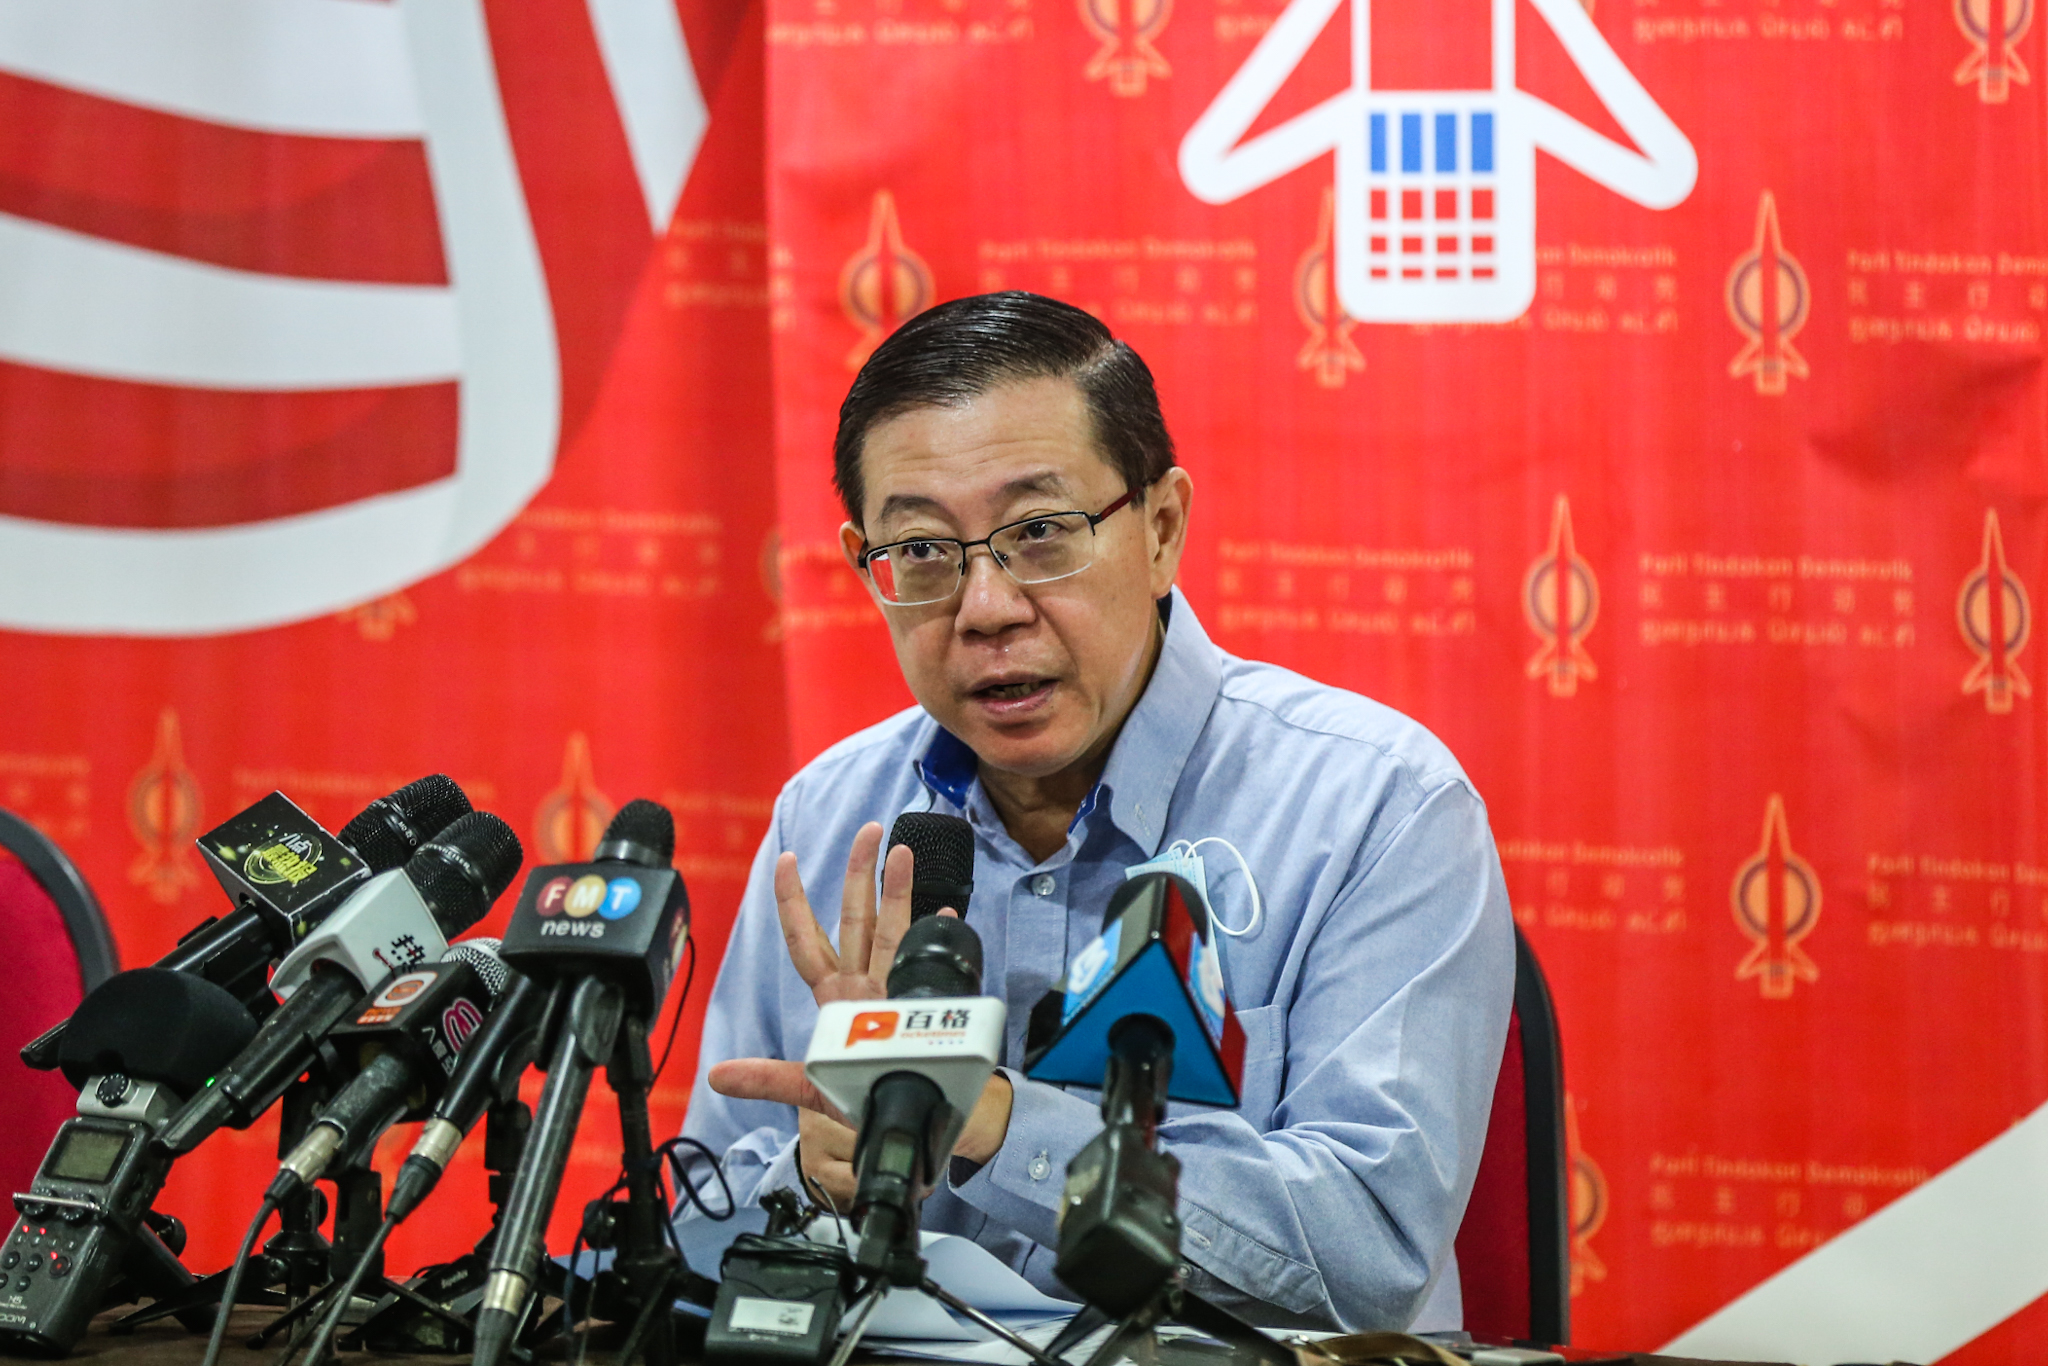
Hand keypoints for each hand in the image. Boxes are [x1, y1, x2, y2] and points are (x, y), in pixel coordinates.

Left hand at [706, 823, 1015, 1199]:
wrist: (920, 1125)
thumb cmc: (869, 1103)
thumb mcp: (812, 1092)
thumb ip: (769, 1080)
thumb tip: (717, 1077)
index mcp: (834, 1000)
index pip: (807, 942)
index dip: (794, 902)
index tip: (787, 860)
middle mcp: (865, 988)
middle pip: (856, 920)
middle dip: (860, 874)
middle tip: (869, 831)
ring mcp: (899, 993)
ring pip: (893, 930)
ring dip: (898, 891)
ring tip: (902, 853)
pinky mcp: (931, 1005)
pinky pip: (933, 962)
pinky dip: (938, 934)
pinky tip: (945, 911)